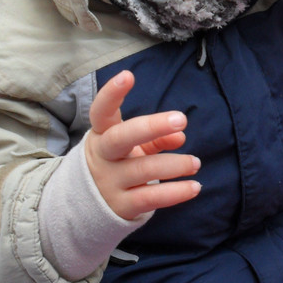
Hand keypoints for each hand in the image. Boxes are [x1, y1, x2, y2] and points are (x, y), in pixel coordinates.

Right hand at [84, 70, 201, 219]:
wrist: (88, 205)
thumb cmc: (117, 163)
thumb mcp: (131, 146)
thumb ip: (155, 137)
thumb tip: (180, 134)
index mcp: (102, 134)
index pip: (101, 111)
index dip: (112, 94)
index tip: (128, 75)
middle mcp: (103, 156)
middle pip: (121, 138)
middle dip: (152, 127)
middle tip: (182, 118)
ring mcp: (110, 182)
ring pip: (144, 170)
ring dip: (175, 164)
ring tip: (195, 162)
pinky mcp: (121, 206)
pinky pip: (151, 198)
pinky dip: (176, 193)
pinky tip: (194, 187)